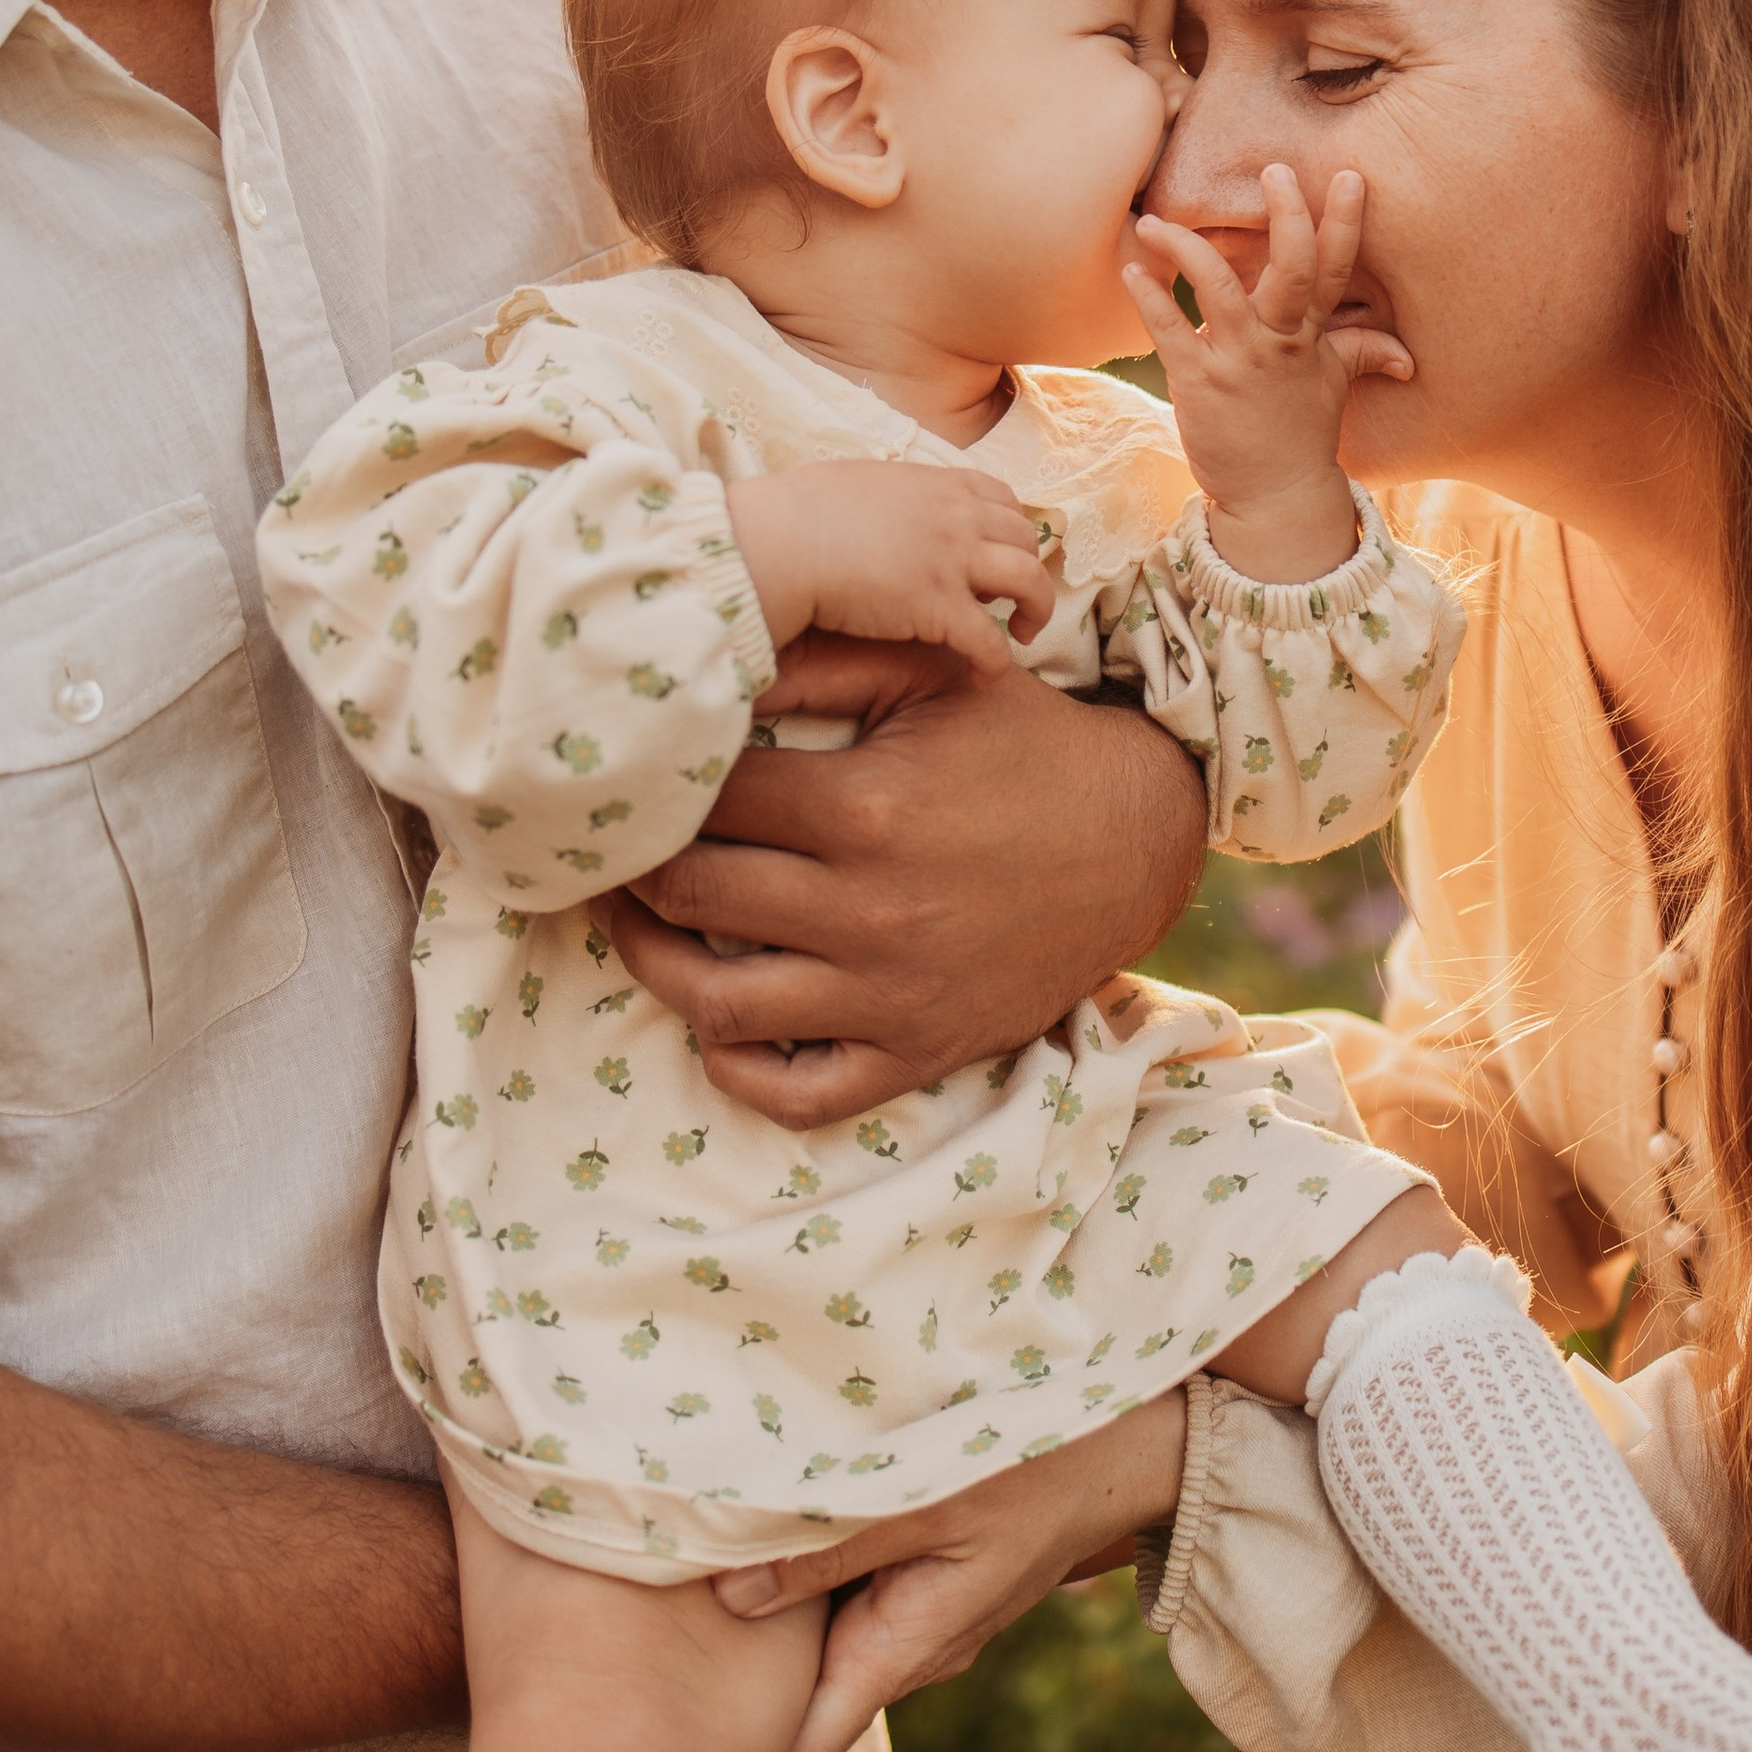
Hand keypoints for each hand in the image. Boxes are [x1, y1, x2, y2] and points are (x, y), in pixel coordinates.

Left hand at [598, 634, 1206, 1125]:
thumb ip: (820, 664)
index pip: (709, 800)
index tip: (636, 772)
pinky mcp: (916, 1052)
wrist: (1136, 838)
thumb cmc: (1023, 744)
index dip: (658, 782)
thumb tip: (711, 657)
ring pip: (718, 1007)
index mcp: (868, 810)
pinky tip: (717, 1021)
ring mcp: (892, 996)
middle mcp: (872, 913)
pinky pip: (798, 1094)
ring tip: (639, 925)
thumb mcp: (934, 676)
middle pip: (692, 898)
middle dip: (636, 867)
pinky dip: (737, 1069)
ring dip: (656, 965)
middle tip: (615, 844)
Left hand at [715, 1392, 1188, 1751]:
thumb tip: (730, 1596)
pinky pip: (852, 1602)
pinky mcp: (930, 1580)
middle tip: (652, 1684)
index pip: (808, 1745)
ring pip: (827, 1645)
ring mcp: (924, 1616)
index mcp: (908, 1647)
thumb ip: (827, 1549)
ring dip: (770, 1638)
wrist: (1123, 1448)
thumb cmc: (1029, 1469)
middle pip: (806, 1695)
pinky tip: (758, 1551)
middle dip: (738, 1696)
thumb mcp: (923, 1502)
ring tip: (682, 1618)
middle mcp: (914, 1649)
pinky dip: (807, 1589)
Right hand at [725, 461, 1053, 676]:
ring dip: (1037, 609)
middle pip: (1024, 539)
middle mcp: (957, 517)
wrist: (778, 542)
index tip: (997, 553)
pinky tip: (982, 678)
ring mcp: (954, 561)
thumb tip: (880, 504)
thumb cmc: (795, 513)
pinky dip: (995, 662)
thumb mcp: (855, 483)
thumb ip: (887, 496)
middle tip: (1009, 598)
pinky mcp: (940, 609)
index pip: (1002, 499)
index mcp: (937, 485)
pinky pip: (991, 642)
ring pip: (1030, 582)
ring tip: (1025, 633)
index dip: (1008, 529)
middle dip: (1026, 567)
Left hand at [1121, 164, 1413, 581]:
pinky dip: (1149, 297)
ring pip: (1218, 286)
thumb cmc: (1300, 435)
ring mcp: (1239, 360)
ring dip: (1185, 247)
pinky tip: (1131, 269)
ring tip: (1154, 220)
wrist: (1274, 497)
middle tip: (1274, 170)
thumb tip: (1406, 355)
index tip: (1348, 176)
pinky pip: (1170, 329)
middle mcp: (1279, 341)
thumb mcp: (1335, 387)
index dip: (1342, 221)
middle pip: (1290, 267)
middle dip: (1286, 215)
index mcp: (1311, 335)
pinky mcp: (1199, 381)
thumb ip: (1362, 353)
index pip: (1333, 269)